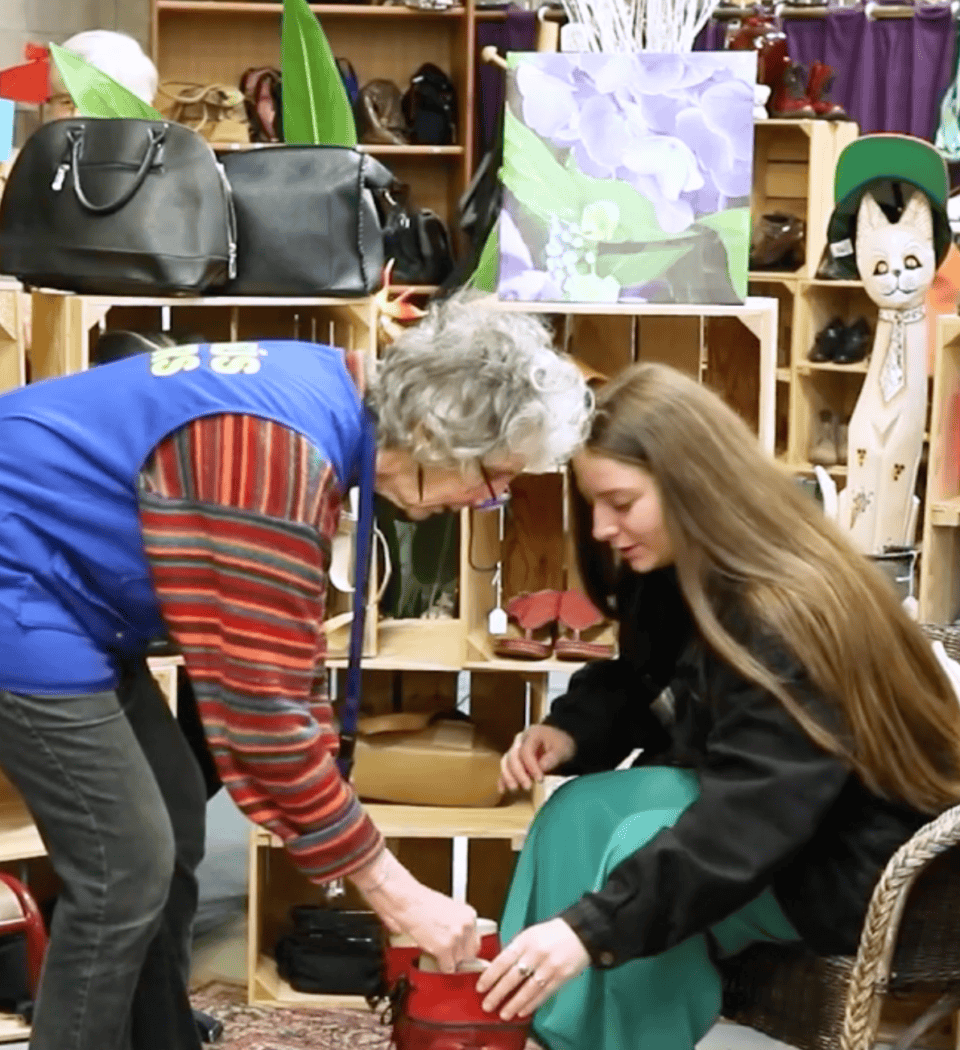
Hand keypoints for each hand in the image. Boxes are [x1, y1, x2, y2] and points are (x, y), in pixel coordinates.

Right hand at [350, 849, 479, 971]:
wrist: (407, 901)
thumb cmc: (421, 902)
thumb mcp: (448, 910)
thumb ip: (457, 924)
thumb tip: (460, 939)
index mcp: (469, 915)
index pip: (475, 941)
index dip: (465, 948)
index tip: (460, 951)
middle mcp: (466, 925)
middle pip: (469, 954)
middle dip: (458, 955)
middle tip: (448, 953)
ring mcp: (456, 937)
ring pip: (457, 962)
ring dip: (447, 959)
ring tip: (435, 948)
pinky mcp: (444, 948)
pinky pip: (447, 967)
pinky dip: (439, 965)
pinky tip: (433, 955)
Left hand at [475, 918, 589, 1018]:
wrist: (580, 932)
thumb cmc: (551, 934)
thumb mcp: (530, 934)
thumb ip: (516, 950)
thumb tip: (498, 968)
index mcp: (525, 940)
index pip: (503, 960)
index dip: (490, 975)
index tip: (481, 987)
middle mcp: (536, 953)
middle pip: (513, 977)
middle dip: (498, 993)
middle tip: (487, 1005)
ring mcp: (549, 966)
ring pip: (527, 989)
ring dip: (513, 1003)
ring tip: (503, 1013)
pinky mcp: (561, 977)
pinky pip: (543, 994)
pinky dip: (531, 1004)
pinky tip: (522, 1011)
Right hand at [499, 725, 575, 792]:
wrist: (559, 742)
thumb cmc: (560, 744)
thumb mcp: (562, 749)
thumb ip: (552, 758)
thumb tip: (541, 768)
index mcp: (532, 734)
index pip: (526, 750)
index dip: (531, 766)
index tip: (540, 779)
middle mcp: (520, 740)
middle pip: (513, 756)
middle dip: (518, 773)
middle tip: (527, 786)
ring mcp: (514, 749)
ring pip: (506, 762)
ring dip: (508, 776)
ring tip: (515, 789)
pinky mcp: (513, 760)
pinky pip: (505, 769)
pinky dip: (502, 779)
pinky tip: (502, 790)